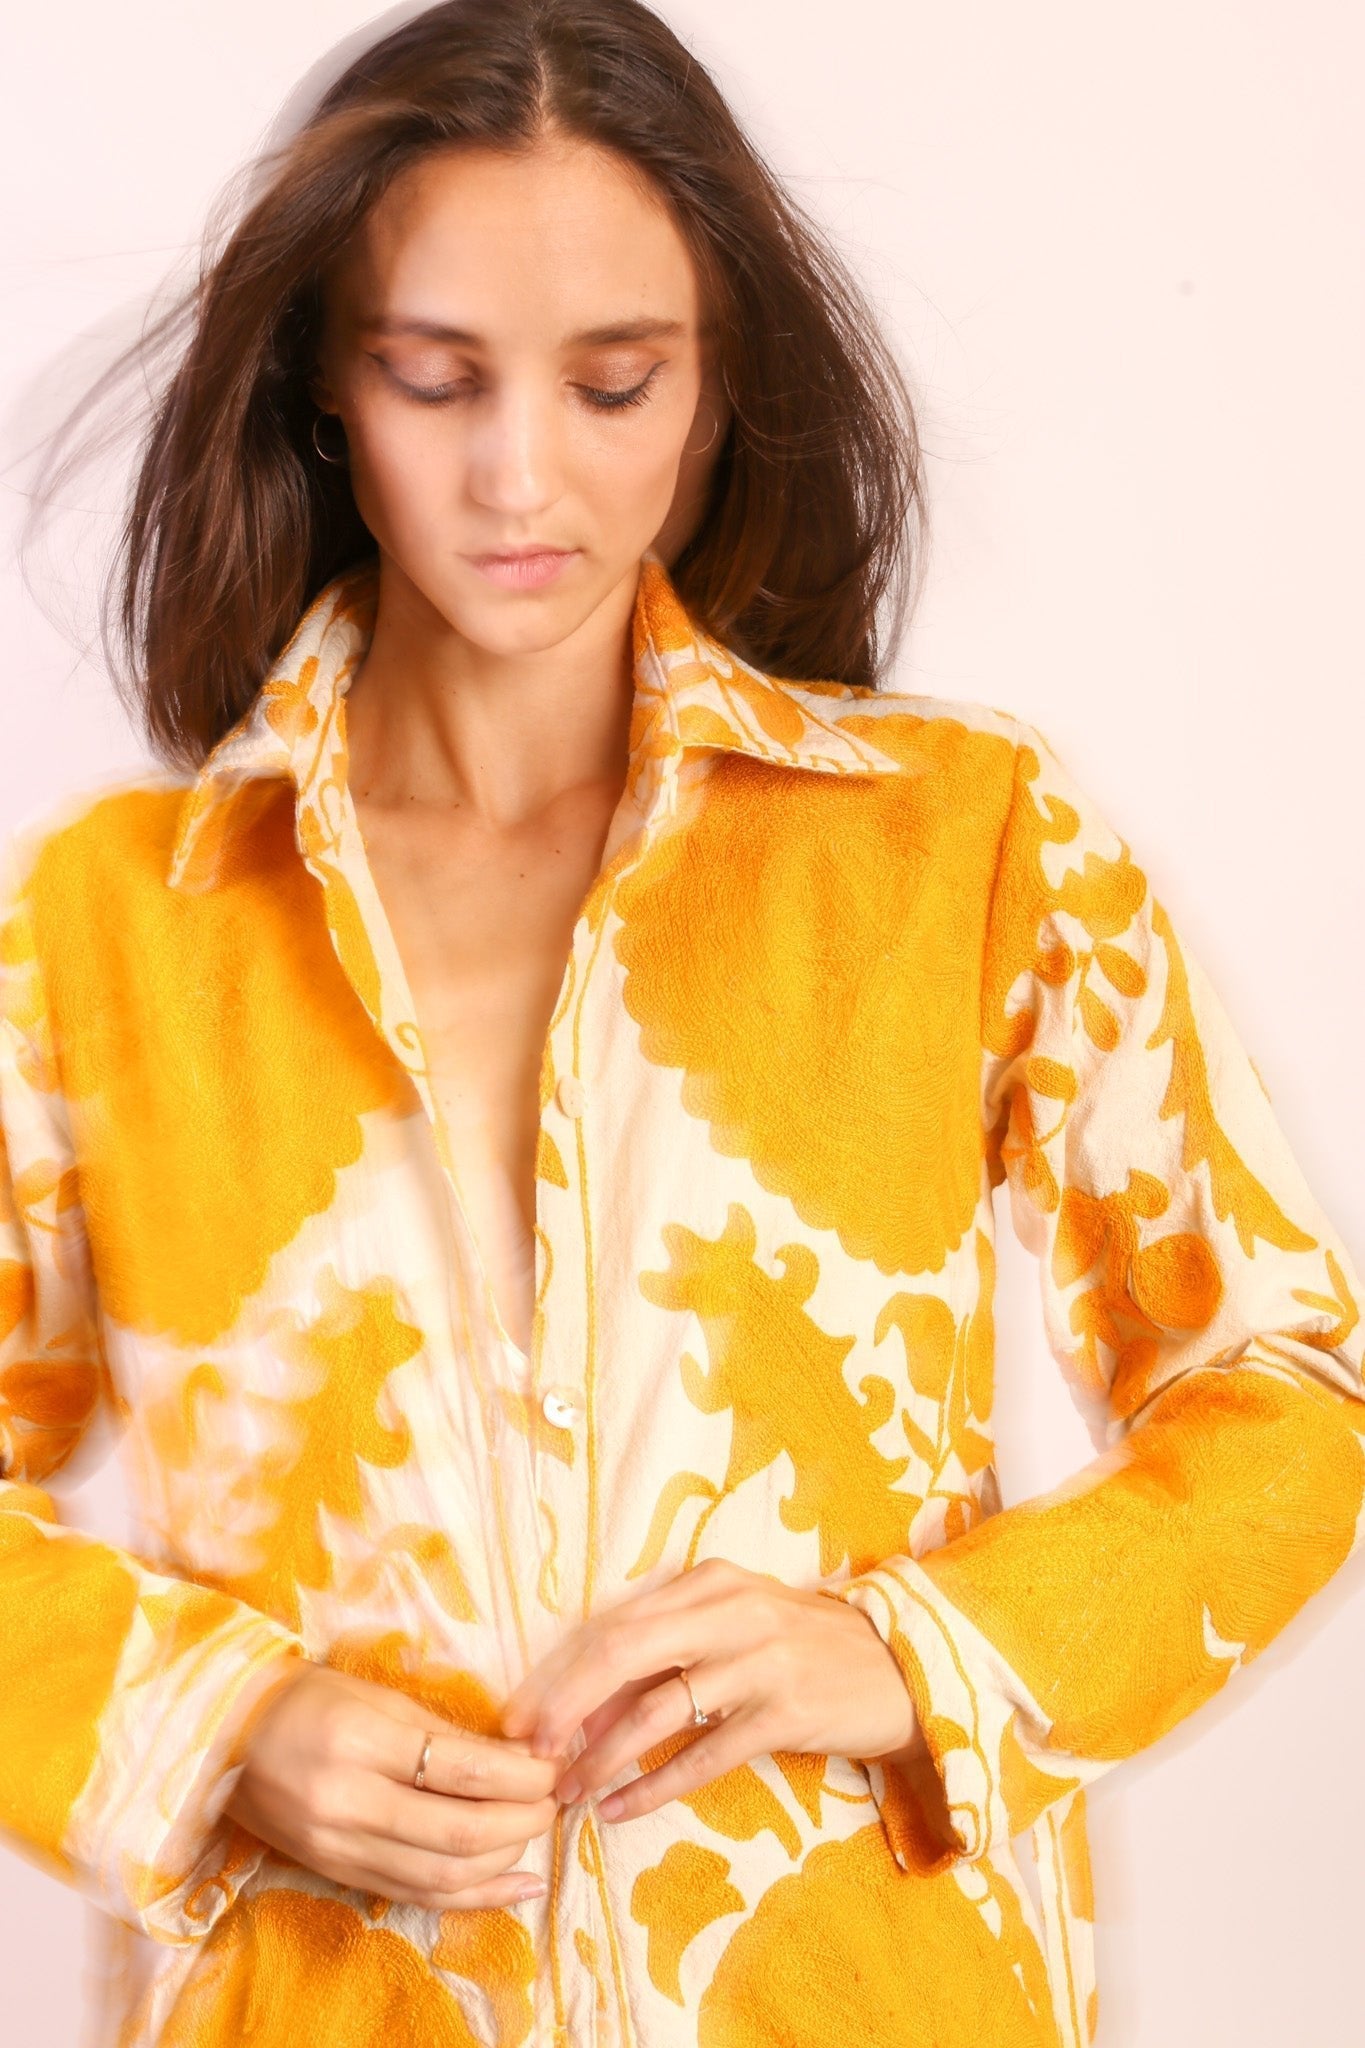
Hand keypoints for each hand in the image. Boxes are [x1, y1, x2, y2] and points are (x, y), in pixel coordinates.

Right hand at [225, 1660, 565, 1907]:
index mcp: (361, 1741)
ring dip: (503, 1862)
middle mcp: (347, 1802)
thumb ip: (445, 1732)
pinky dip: (473, 1897)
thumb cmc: (309, 1698)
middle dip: (522, 1821)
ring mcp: (338, 1846)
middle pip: (459, 1834)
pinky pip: (415, 1895)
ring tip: (535, 1836)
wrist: (224, 1735)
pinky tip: (516, 1885)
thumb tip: (519, 1757)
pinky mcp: (335, 1873)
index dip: (521, 1776)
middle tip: (554, 1800)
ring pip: (441, 1876)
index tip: (552, 1766)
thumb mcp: (377, 1695)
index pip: (463, 1771)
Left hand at [498, 1557, 926, 1823]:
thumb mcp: (737, 1623)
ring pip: (658, 1709)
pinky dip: (655, 1785)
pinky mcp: (787, 1712)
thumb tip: (581, 1699)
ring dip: (602, 1755)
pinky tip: (620, 1808)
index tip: (518, 1715)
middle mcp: (732, 1611)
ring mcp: (761, 1661)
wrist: (901, 1671)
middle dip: (565, 1705)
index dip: (559, 1671)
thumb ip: (670, 1645)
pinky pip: (704, 1755)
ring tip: (568, 1792)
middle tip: (529, 1753)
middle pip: (623, 1652)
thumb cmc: (803, 1647)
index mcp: (711, 1581)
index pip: (614, 1622)